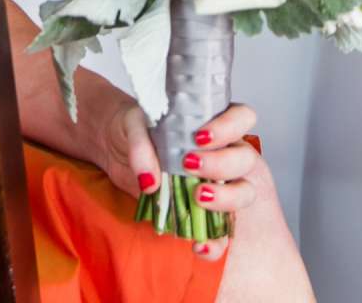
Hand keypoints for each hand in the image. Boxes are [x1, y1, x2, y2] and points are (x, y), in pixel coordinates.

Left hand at [99, 100, 266, 262]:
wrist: (115, 150)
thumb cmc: (132, 128)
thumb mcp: (132, 126)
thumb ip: (141, 146)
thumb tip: (150, 181)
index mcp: (212, 122)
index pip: (241, 117)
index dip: (230, 126)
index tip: (199, 138)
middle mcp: (222, 152)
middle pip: (246, 158)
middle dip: (222, 165)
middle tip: (189, 165)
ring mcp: (217, 183)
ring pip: (243, 192)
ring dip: (226, 199)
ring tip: (197, 198)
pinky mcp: (203, 211)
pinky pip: (221, 231)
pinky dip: (214, 242)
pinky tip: (198, 244)